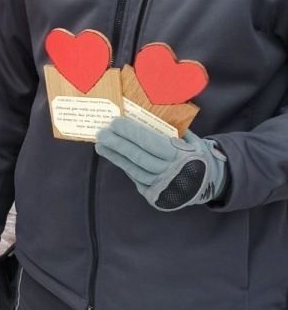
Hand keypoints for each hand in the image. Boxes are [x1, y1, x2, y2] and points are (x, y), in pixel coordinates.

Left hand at [95, 117, 227, 210]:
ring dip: (115, 156)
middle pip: (137, 157)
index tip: (115, 122)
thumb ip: (174, 130)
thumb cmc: (197, 156)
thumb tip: (148, 114)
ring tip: (101, 145)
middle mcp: (168, 172)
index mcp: (179, 156)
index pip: (150, 142)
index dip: (131, 133)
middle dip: (117, 144)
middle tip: (101, 133)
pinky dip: (125, 166)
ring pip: (133, 169)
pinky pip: (135, 178)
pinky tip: (115, 156)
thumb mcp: (192, 141)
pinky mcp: (153, 195)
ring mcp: (160, 186)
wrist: (207, 185)